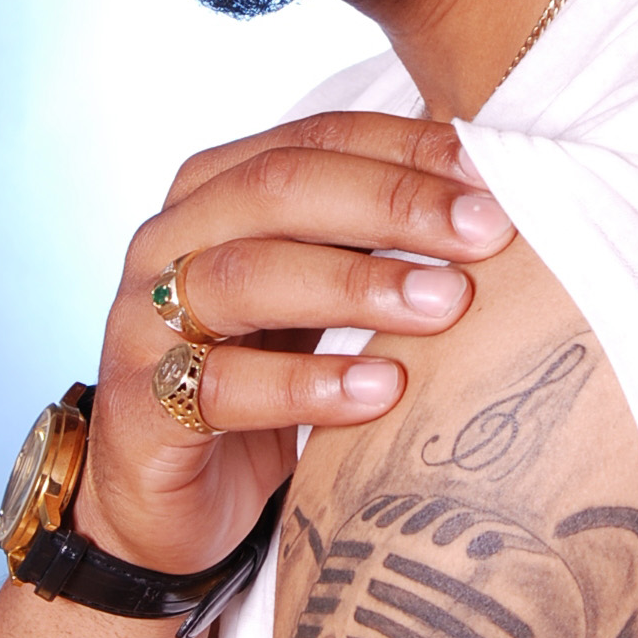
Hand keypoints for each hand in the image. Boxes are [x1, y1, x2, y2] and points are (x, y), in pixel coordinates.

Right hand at [75, 113, 515, 575]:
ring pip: (246, 275)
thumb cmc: (259, 377)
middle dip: (393, 203)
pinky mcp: (140, 406)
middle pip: (279, 189)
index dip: (407, 149)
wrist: (162, 498)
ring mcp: (143, 320)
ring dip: (355, 285)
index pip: (316, 139)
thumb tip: (496, 197)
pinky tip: (381, 390)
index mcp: (214, 191)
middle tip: (486, 232)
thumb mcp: (318, 299)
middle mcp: (169, 240)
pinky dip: (307, 385)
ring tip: (446, 304)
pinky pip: (222, 385)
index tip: (496, 173)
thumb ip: (373, 242)